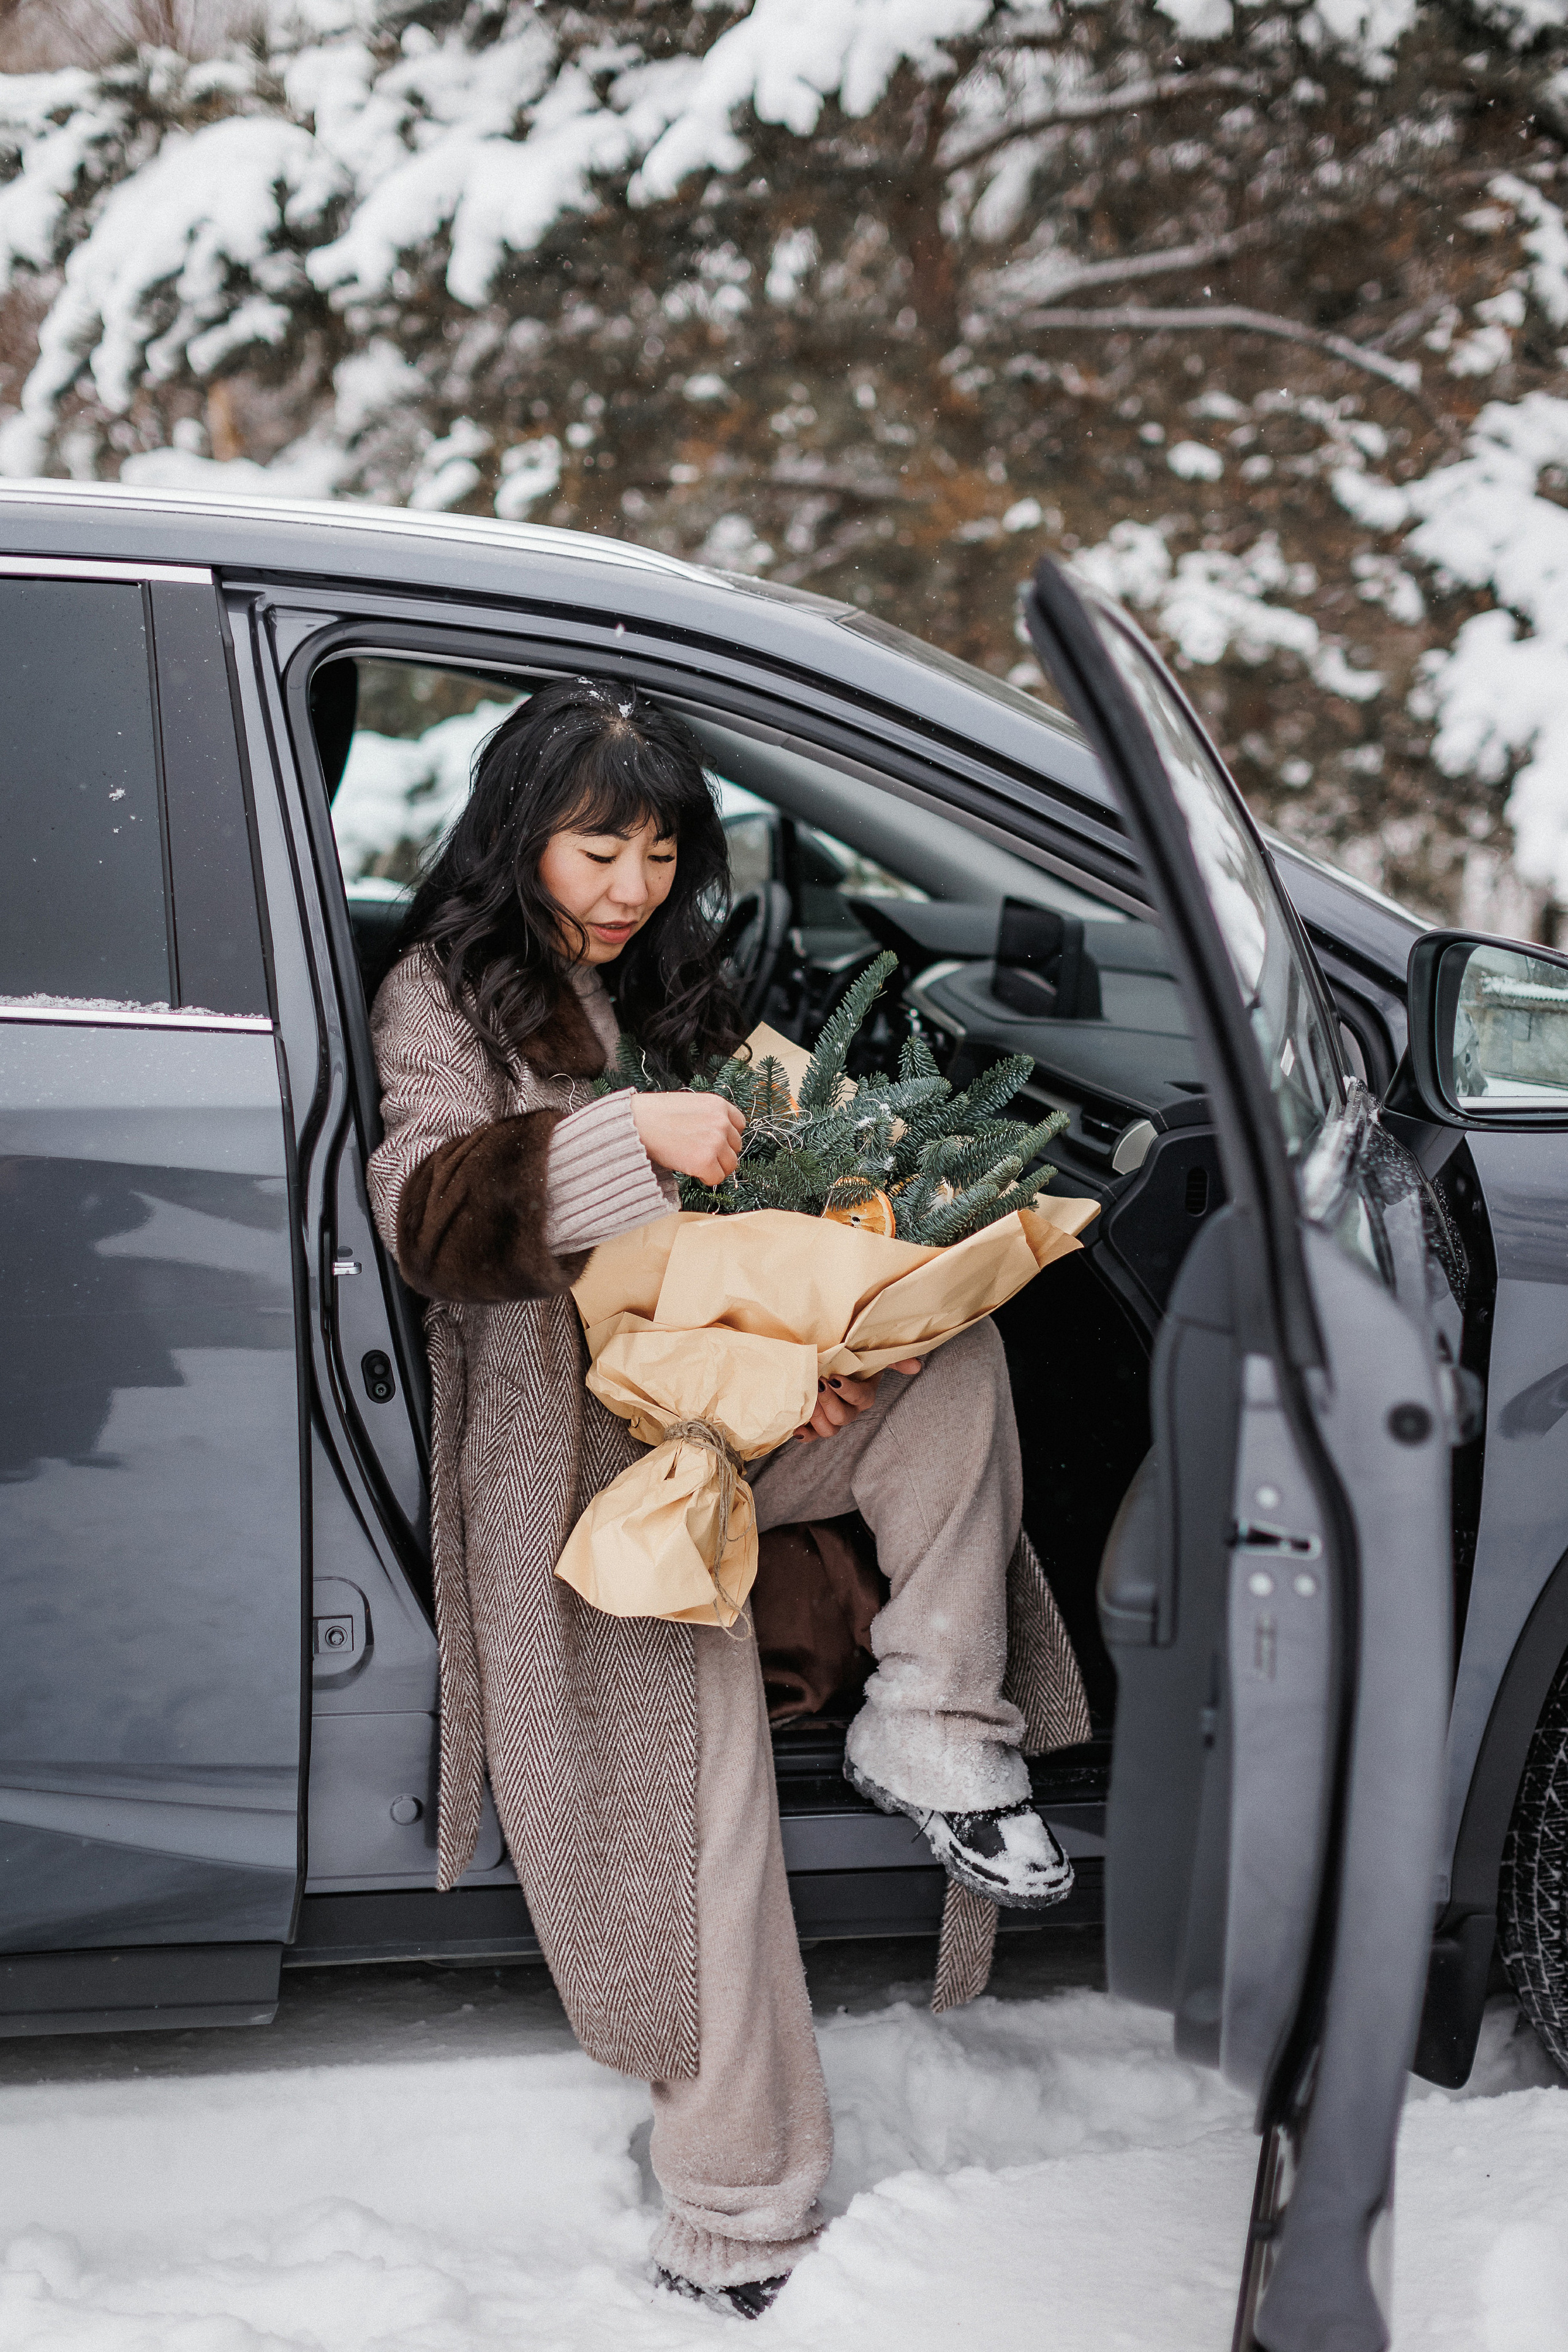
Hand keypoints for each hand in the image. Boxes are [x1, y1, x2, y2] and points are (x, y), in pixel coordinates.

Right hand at [630, 1090, 745, 1187]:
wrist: (634, 1124)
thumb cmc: (654, 1114)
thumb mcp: (689, 1105)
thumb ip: (708, 1117)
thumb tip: (718, 1136)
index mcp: (719, 1105)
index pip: (739, 1126)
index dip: (726, 1137)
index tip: (712, 1142)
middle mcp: (722, 1122)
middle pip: (736, 1148)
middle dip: (720, 1153)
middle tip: (698, 1154)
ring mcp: (715, 1142)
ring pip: (729, 1165)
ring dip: (714, 1167)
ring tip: (692, 1161)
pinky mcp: (705, 1161)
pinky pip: (716, 1178)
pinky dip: (705, 1178)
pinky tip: (689, 1169)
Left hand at [793, 1359, 921, 1441]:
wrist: (822, 1358)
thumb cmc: (848, 1355)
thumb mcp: (870, 1352)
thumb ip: (892, 1359)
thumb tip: (916, 1365)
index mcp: (863, 1394)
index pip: (862, 1398)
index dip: (848, 1391)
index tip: (833, 1378)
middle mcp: (849, 1409)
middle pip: (843, 1418)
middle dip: (830, 1402)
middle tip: (818, 1384)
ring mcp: (831, 1417)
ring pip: (829, 1430)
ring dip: (817, 1417)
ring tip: (807, 1400)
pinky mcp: (814, 1422)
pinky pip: (812, 1436)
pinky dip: (805, 1434)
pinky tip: (797, 1428)